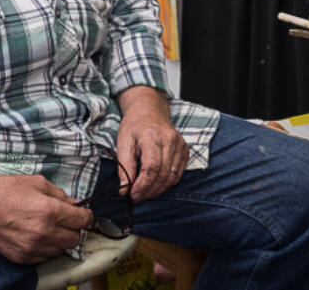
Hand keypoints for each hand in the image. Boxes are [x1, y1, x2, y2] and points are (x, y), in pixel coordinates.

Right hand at [0, 157, 89, 263]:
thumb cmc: (5, 189)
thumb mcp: (38, 182)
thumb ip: (60, 195)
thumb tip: (74, 205)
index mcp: (50, 211)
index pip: (82, 221)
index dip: (87, 216)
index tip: (85, 214)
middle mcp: (43, 233)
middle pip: (75, 239)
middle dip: (75, 229)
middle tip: (67, 220)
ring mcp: (31, 248)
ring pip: (61, 250)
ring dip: (60, 240)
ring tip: (49, 227)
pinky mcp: (20, 257)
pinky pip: (44, 257)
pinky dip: (46, 248)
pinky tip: (37, 236)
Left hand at [116, 86, 187, 201]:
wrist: (149, 111)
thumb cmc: (134, 126)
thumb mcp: (123, 143)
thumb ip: (124, 167)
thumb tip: (124, 189)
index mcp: (152, 136)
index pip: (151, 168)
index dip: (142, 185)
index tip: (131, 194)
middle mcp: (170, 140)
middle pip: (163, 175)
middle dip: (148, 191)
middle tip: (136, 197)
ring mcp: (180, 145)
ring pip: (172, 177)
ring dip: (158, 190)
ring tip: (144, 193)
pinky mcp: (185, 149)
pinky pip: (178, 174)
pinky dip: (166, 183)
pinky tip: (155, 184)